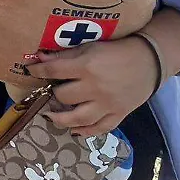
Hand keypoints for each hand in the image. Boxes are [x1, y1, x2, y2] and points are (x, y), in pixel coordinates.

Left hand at [25, 37, 158, 136]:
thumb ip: (66, 55)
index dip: (38, 71)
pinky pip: (100, 128)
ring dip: (61, 120)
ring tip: (51, 117)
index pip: (54, 71)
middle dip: (53, 94)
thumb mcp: (90, 47)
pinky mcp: (119, 114)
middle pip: (64, 97)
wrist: (149, 61)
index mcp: (87, 67)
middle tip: (48, 93)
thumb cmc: (116, 50)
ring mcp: (108, 104)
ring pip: (79, 119)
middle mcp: (96, 88)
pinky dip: (85, 132)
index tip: (30, 71)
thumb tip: (40, 58)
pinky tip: (75, 130)